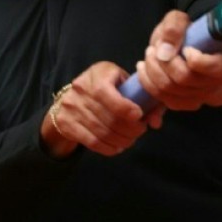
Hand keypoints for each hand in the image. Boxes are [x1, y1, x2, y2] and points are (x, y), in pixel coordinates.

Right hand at [41, 62, 163, 157]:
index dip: (124, 108)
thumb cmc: (107, 87)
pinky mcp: (65, 123)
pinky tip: (117, 147)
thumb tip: (155, 122)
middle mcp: (81, 88)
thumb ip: (144, 98)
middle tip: (140, 131)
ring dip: (121, 140)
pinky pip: (91, 142)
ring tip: (130, 140)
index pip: (106, 93)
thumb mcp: (124, 83)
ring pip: (101, 132)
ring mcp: (70, 106)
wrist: (70, 96)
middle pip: (107, 117)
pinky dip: (108, 148)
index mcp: (98, 73)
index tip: (138, 116)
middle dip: (129, 129)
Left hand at [135, 10, 221, 110]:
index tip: (186, 48)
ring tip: (149, 56)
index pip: (212, 68)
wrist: (201, 49)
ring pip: (172, 93)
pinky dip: (151, 86)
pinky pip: (167, 102)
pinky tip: (145, 70)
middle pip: (184, 79)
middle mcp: (216, 84)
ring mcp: (203, 97)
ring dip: (152, 73)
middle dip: (162, 63)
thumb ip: (174, 28)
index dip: (194, 58)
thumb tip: (164, 51)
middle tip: (153, 49)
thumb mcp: (183, 19)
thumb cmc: (194, 33)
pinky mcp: (189, 103)